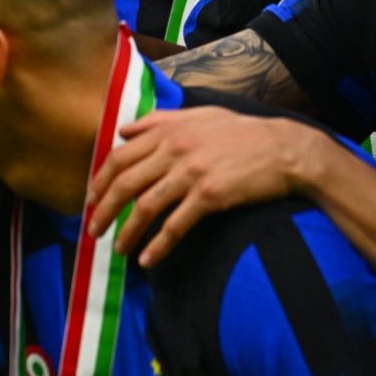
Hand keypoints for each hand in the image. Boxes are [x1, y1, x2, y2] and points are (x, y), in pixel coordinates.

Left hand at [85, 108, 316, 266]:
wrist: (286, 149)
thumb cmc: (243, 133)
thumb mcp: (199, 115)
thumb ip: (158, 120)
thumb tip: (122, 130)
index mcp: (167, 131)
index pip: (119, 157)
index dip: (99, 182)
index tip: (89, 201)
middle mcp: (174, 150)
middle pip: (124, 184)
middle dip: (102, 211)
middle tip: (93, 231)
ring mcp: (192, 173)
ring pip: (145, 207)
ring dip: (126, 232)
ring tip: (117, 250)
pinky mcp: (210, 196)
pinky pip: (175, 225)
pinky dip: (158, 245)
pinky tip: (147, 260)